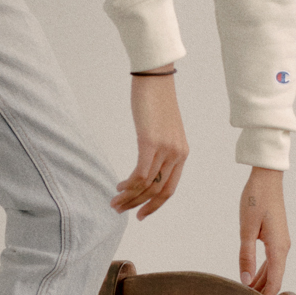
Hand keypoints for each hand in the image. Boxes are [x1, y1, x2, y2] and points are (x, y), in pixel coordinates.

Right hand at [111, 71, 187, 220]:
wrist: (155, 80)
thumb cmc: (156, 102)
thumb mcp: (162, 131)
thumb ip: (158, 150)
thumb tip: (145, 166)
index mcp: (182, 154)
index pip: (170, 189)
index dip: (154, 206)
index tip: (140, 214)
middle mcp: (177, 155)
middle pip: (157, 191)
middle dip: (137, 205)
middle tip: (120, 210)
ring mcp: (165, 149)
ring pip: (147, 185)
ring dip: (129, 197)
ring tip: (114, 202)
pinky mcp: (150, 142)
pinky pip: (140, 174)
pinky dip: (129, 185)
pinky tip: (119, 187)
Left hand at [239, 167, 288, 294]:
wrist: (267, 178)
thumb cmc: (256, 199)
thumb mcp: (246, 228)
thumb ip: (246, 255)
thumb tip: (245, 280)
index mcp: (278, 248)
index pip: (275, 281)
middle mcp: (283, 248)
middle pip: (274, 278)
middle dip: (263, 294)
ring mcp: (281, 243)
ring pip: (272, 270)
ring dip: (261, 284)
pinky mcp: (276, 238)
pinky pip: (270, 261)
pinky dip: (261, 272)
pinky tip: (251, 279)